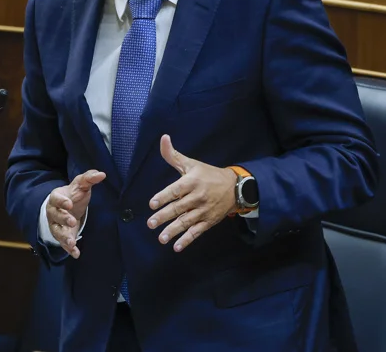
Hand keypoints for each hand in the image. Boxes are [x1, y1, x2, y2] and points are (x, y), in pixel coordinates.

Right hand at [46, 169, 105, 258]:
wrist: (67, 206)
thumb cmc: (74, 194)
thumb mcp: (81, 184)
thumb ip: (90, 178)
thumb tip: (102, 174)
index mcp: (57, 198)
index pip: (56, 199)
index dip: (61, 202)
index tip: (69, 204)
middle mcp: (53, 212)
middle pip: (55, 216)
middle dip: (63, 219)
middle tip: (72, 221)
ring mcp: (56, 225)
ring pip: (57, 232)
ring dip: (64, 237)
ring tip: (71, 242)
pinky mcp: (62, 235)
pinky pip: (63, 243)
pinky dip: (69, 249)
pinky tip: (76, 253)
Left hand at [147, 135, 237, 251]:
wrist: (235, 187)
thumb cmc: (208, 174)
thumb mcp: (191, 164)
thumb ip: (173, 155)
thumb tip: (163, 138)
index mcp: (192, 181)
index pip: (176, 190)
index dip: (164, 196)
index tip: (152, 204)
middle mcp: (198, 196)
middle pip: (179, 207)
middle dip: (164, 216)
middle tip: (151, 223)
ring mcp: (204, 210)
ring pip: (186, 222)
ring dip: (173, 231)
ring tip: (161, 238)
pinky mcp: (209, 221)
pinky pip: (197, 232)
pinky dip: (187, 240)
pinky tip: (177, 247)